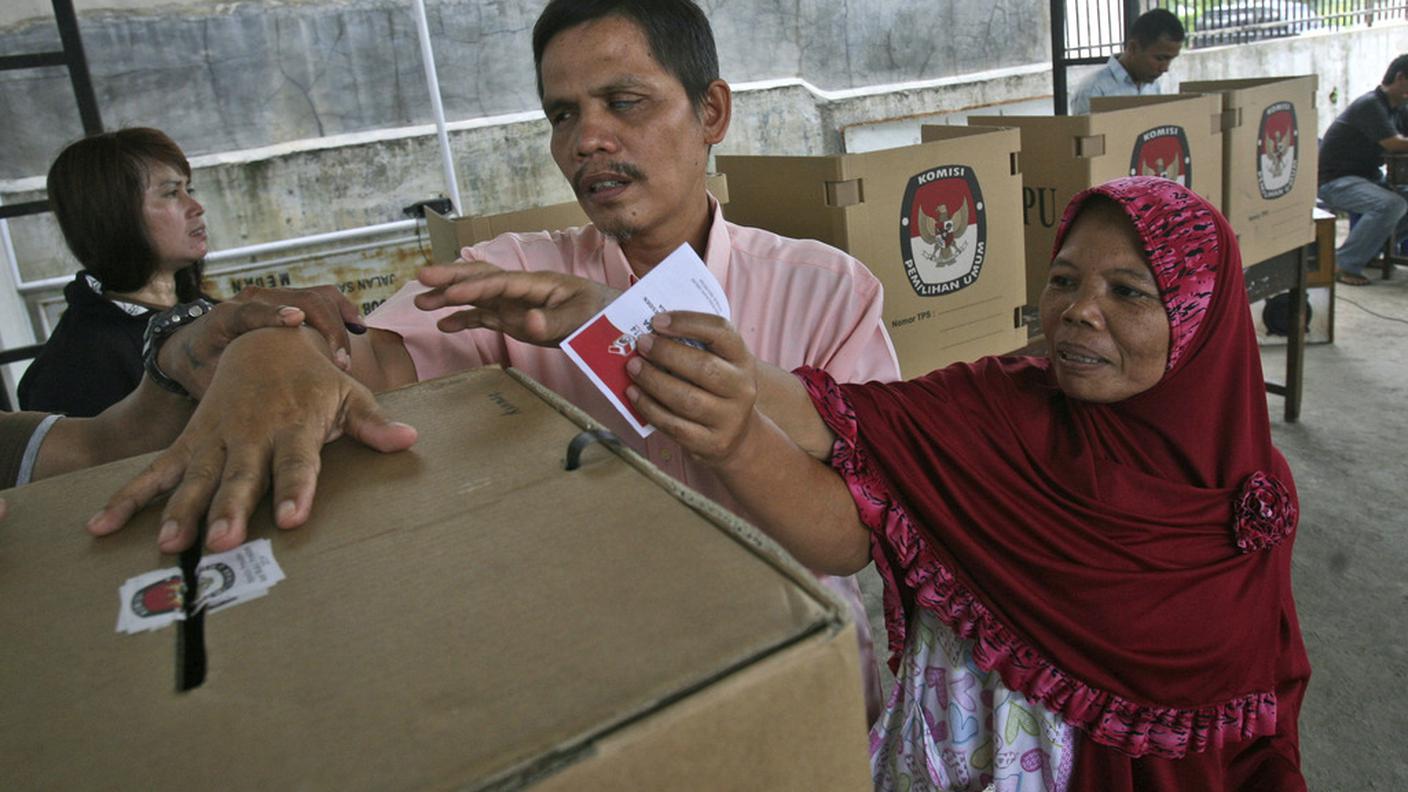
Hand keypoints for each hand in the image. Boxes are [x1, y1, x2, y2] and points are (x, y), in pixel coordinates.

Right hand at [87, 327, 417, 552]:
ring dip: (181, 511)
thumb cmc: (314, 380)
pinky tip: (103, 525)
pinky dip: (129, 499)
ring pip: (196, 479)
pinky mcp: (190, 444)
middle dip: (230, 509)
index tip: (292, 518)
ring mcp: (216, 440)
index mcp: (295, 426)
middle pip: (241, 478)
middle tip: (222, 542)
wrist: (263, 342)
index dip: (296, 490)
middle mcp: (252, 435)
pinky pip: (155, 474)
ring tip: (171, 544)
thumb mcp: (348, 395)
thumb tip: (409, 439)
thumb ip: (373, 423)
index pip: (298, 464)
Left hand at [160, 287, 364, 398]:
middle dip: (324, 328)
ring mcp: (275, 296)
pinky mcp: (291, 300)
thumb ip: (227, 390)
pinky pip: (324, 298)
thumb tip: (254, 410)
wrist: (193, 347)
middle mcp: (252, 299)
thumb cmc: (201, 370)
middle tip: (339, 366)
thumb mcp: (206, 383)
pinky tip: (357, 328)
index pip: (251, 310)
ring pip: (315, 297)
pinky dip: (342, 311)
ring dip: (337, 324)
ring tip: (345, 358)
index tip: (295, 321)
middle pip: (297, 299)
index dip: (273, 313)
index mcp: (224, 317)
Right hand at [413, 259, 618, 345]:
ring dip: (450, 298)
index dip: (474, 287)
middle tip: (421, 277)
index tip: (449, 293)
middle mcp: (521, 289)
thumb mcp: (582, 319)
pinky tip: (444, 326)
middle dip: (451, 277)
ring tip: (421, 303)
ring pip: (477, 296)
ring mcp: (516, 304)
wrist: (610, 319)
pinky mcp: (515, 318)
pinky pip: (485, 317)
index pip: (500, 282)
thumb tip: (529, 323)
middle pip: (481, 278)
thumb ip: (555, 322)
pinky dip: (465, 320)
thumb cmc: (599, 313)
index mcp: (537, 283)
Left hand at [624, 311, 760, 466]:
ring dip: (653, 380)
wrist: (736, 436)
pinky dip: (650, 408)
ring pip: (686, 399)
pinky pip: (675, 425)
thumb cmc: (715, 389)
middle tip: (641, 344)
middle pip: (703, 367)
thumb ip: (693, 346)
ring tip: (633, 367)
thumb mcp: (718, 364)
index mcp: (742, 359)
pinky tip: (634, 394)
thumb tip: (650, 332)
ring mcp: (729, 419)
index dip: (688, 323)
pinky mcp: (712, 443)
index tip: (657, 320)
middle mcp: (742, 388)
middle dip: (666, 353)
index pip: (720, 332)